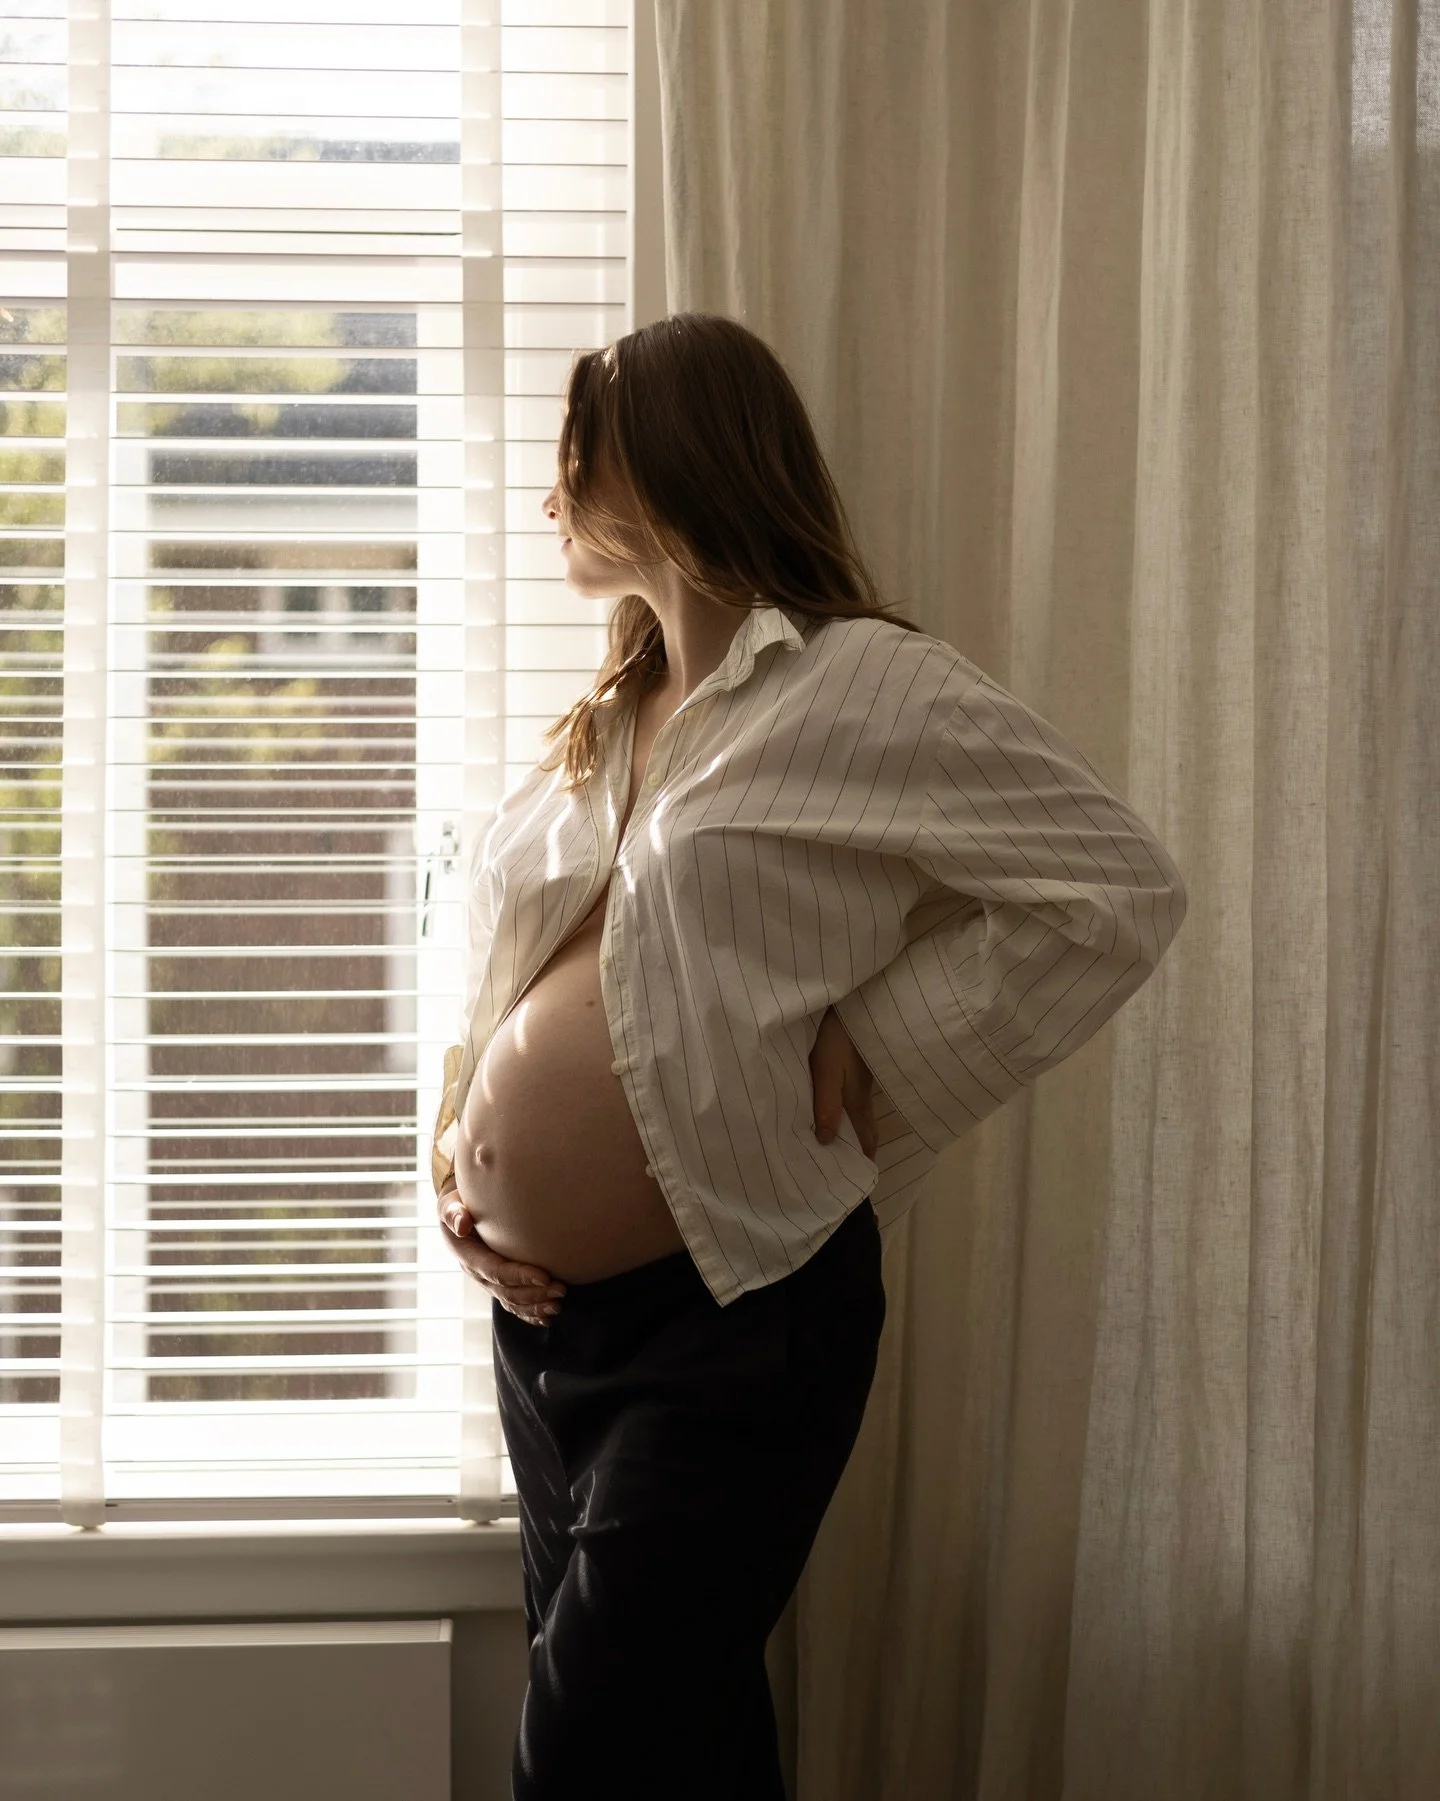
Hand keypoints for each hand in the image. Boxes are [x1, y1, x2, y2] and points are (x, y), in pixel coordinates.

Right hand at [436, 1183, 565, 1326]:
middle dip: (534, 1294)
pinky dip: (530, 1314)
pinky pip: (513, 1305)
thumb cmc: (457, 1203)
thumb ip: (453, 1212)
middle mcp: (478, 1273)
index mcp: (468, 1256)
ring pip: (512, 1302)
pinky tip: (547, 1318)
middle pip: (507, 1291)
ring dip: (535, 1306)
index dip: (519, 1276)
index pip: (495, 1271)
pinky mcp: (498, 1283)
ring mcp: (488, 1281)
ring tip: (557, 1305)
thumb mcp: (449, 1204)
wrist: (457, 1211)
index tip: (545, 1276)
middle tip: (560, 1290)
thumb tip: (462, 1225)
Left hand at [810, 1006, 877, 1157]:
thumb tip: (825, 1143)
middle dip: (859, 1150)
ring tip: (837, 1146)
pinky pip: (854, 1099)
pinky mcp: (858, 1069)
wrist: (858, 1005)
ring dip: (853, 1131)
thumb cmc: (840, 1040)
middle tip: (847, 1169)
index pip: (865, 1139)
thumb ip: (827, 1106)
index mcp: (857, 1102)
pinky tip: (835, 1111)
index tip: (859, 1181)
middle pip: (864, 1129)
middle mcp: (863, 1096)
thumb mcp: (827, 1072)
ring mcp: (863, 1082)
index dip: (864, 1160)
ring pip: (859, 1114)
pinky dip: (847, 1113)